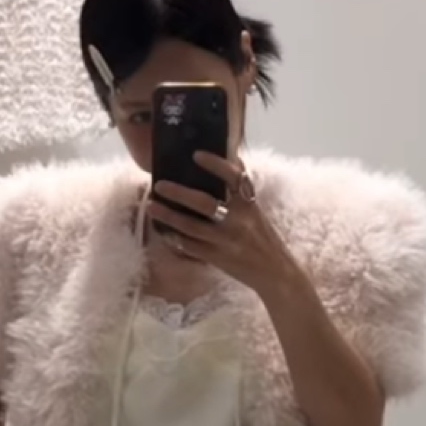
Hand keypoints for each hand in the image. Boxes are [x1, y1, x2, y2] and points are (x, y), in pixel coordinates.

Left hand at [147, 153, 294, 297]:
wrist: (273, 271)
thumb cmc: (262, 236)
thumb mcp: (256, 210)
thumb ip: (242, 188)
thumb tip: (231, 157)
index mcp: (249, 204)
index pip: (233, 178)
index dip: (215, 164)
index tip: (196, 154)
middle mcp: (238, 221)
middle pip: (204, 203)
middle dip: (179, 193)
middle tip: (159, 184)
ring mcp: (226, 241)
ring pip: (191, 227)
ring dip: (169, 216)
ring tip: (151, 206)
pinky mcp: (218, 259)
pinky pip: (190, 247)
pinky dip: (175, 238)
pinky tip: (163, 230)